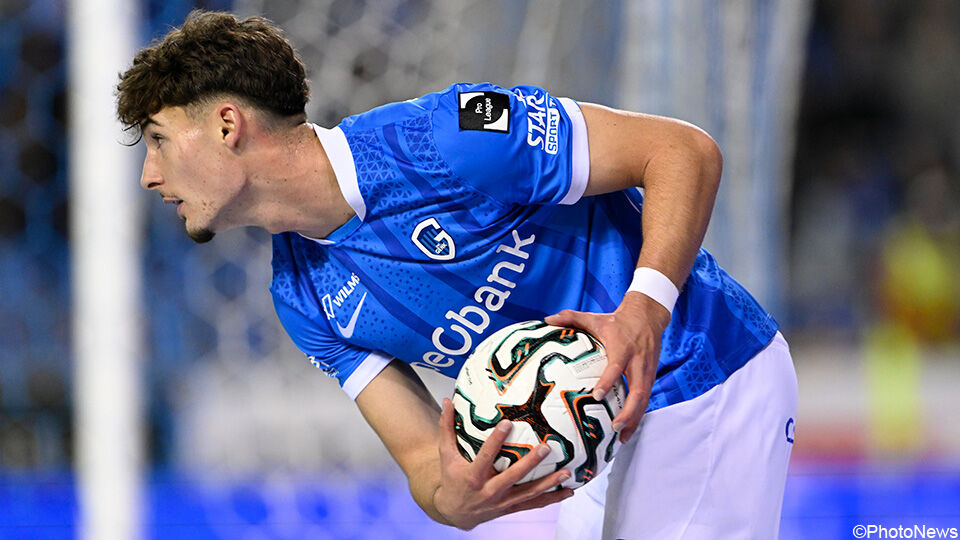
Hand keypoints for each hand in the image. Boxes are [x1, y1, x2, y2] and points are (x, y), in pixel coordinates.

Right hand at [433, 398, 573, 529]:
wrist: (455, 512)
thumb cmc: (452, 479)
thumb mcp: (447, 454)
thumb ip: (447, 428)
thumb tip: (447, 401)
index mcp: (473, 476)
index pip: (486, 456)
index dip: (496, 440)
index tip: (507, 423)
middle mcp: (489, 491)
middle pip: (513, 476)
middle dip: (530, 463)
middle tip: (547, 447)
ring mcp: (502, 502)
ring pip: (528, 493)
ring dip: (548, 484)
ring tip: (566, 472)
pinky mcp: (511, 508)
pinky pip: (533, 504)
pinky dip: (551, 499)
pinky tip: (568, 492)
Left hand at [544, 292, 669, 443]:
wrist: (647, 316)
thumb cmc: (616, 320)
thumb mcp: (595, 317)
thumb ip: (571, 317)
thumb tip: (547, 319)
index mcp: (622, 347)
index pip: (616, 366)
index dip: (608, 381)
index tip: (597, 395)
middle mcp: (637, 361)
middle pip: (638, 389)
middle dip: (628, 411)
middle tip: (614, 427)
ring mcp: (647, 370)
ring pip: (644, 398)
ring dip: (634, 419)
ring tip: (621, 437)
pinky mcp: (651, 376)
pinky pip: (646, 399)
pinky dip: (638, 416)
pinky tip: (627, 430)